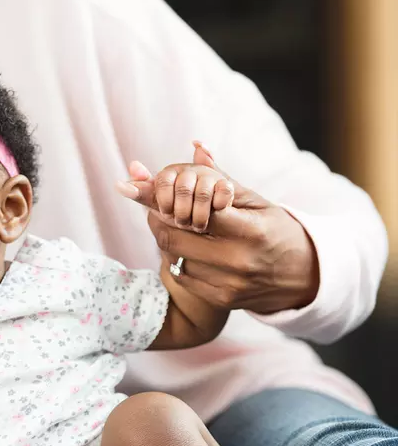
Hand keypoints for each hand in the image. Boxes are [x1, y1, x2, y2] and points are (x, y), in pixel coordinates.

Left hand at [119, 142, 319, 313]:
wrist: (304, 276)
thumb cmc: (275, 229)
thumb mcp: (254, 200)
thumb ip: (220, 177)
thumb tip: (195, 145)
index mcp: (251, 232)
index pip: (195, 212)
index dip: (165, 200)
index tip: (142, 189)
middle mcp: (239, 262)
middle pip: (174, 238)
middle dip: (158, 219)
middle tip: (155, 208)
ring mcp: (229, 285)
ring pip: (174, 258)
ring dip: (166, 239)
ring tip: (172, 226)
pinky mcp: (220, 300)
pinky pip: (182, 276)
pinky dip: (176, 260)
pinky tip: (185, 248)